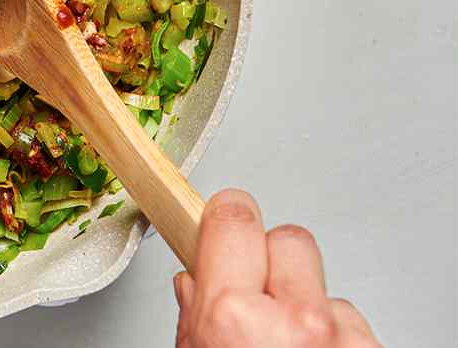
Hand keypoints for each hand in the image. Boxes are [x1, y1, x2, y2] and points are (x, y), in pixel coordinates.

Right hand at [174, 190, 379, 345]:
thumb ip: (198, 312)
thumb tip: (197, 282)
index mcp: (235, 315)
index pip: (235, 216)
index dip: (229, 215)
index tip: (227, 215)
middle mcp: (296, 321)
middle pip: (289, 240)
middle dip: (274, 261)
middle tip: (263, 296)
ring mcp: (341, 337)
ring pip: (325, 285)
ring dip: (310, 306)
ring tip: (293, 345)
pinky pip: (353, 322)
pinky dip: (337, 338)